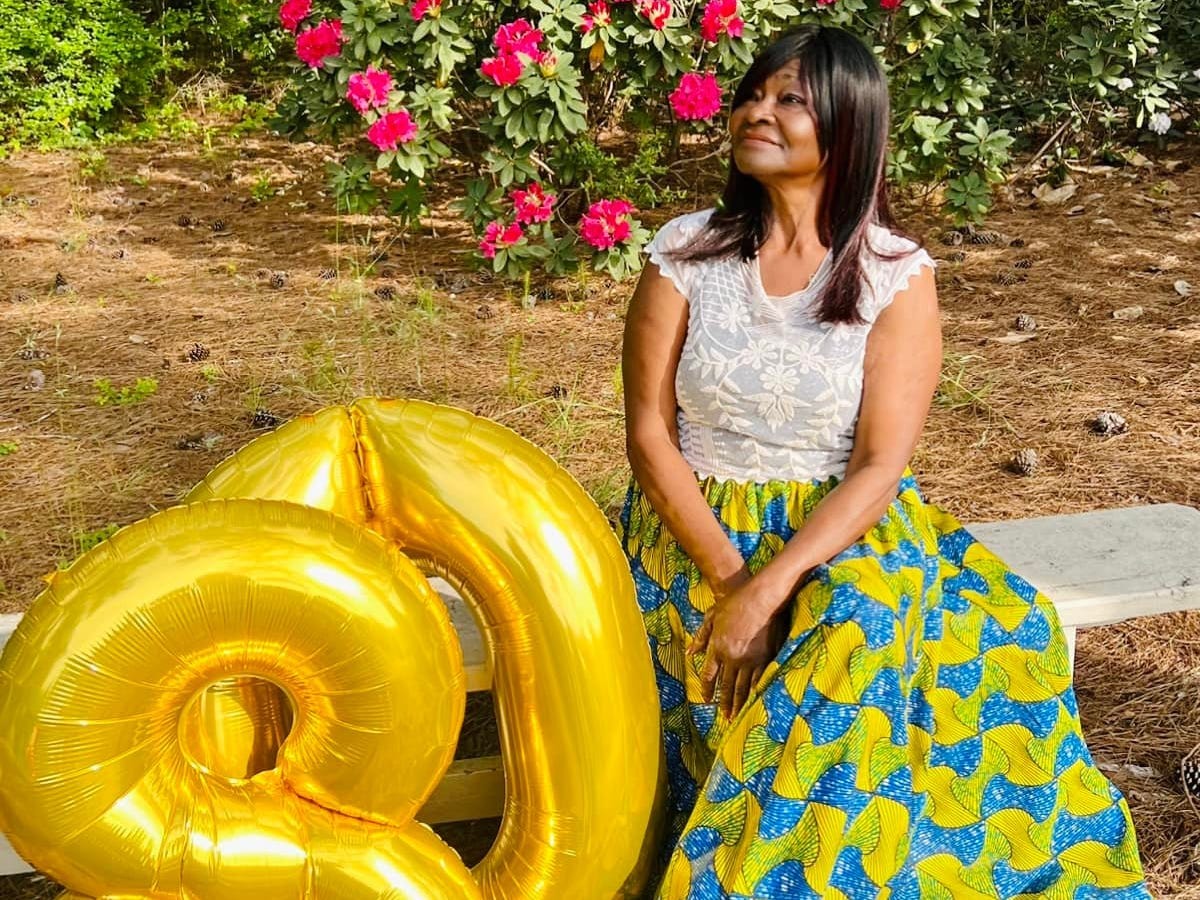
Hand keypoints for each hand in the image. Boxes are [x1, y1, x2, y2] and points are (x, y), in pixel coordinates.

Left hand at [688, 574, 789, 721]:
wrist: (759, 598)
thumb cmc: (734, 603)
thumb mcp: (711, 616)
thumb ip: (701, 636)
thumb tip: (690, 652)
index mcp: (717, 647)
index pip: (709, 675)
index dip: (708, 690)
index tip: (707, 701)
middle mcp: (731, 657)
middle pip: (726, 686)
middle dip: (724, 703)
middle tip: (725, 718)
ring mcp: (749, 659)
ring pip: (742, 687)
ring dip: (739, 703)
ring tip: (737, 716)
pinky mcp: (765, 657)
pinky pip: (759, 679)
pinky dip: (756, 692)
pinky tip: (755, 700)